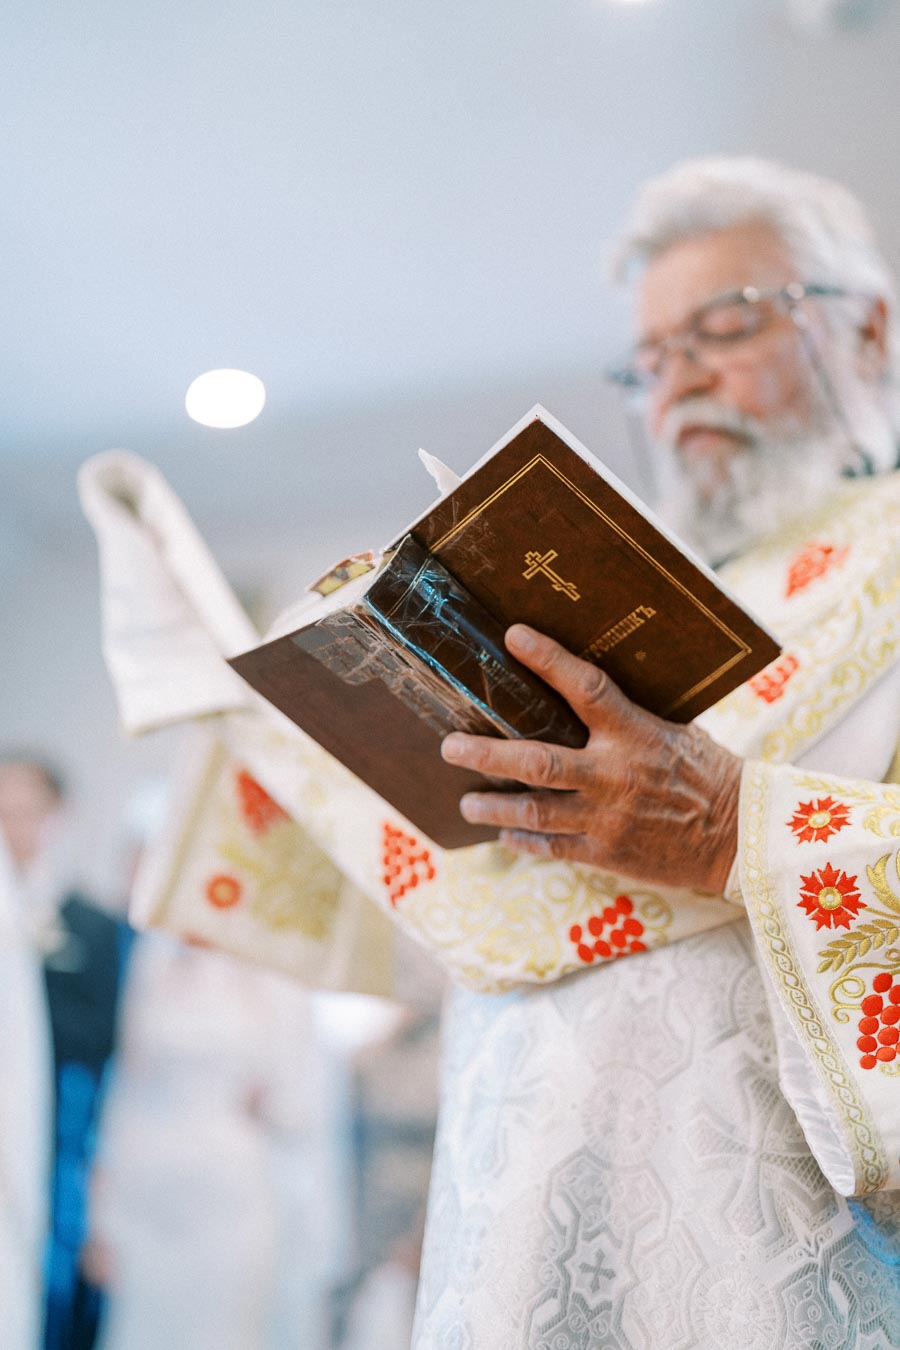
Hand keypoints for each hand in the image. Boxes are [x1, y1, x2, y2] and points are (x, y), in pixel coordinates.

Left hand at [441, 624, 740, 893]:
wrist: (740, 837)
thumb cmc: (708, 773)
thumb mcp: (675, 730)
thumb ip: (629, 715)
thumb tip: (583, 685)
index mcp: (634, 733)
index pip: (586, 687)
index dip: (547, 659)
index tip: (513, 636)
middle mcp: (614, 774)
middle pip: (536, 760)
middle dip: (486, 754)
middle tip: (450, 746)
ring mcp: (606, 817)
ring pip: (533, 810)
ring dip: (492, 806)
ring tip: (466, 802)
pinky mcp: (606, 853)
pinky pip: (552, 846)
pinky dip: (522, 839)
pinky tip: (503, 834)